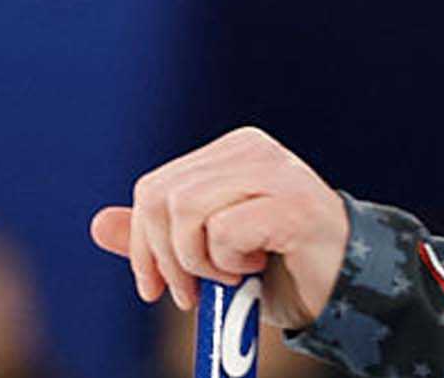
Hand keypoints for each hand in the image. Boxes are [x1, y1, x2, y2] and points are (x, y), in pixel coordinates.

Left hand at [89, 126, 349, 328]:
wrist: (346, 283)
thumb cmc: (280, 264)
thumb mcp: (208, 253)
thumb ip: (160, 238)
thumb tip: (97, 224)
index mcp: (231, 151)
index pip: (153, 188)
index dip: (143, 246)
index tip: (157, 289)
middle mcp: (252, 150)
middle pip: (161, 198)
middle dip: (165, 258)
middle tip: (191, 292)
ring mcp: (275, 171)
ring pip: (186, 212)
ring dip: (200, 262)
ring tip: (231, 274)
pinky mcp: (292, 201)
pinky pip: (224, 231)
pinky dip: (230, 262)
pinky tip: (258, 265)